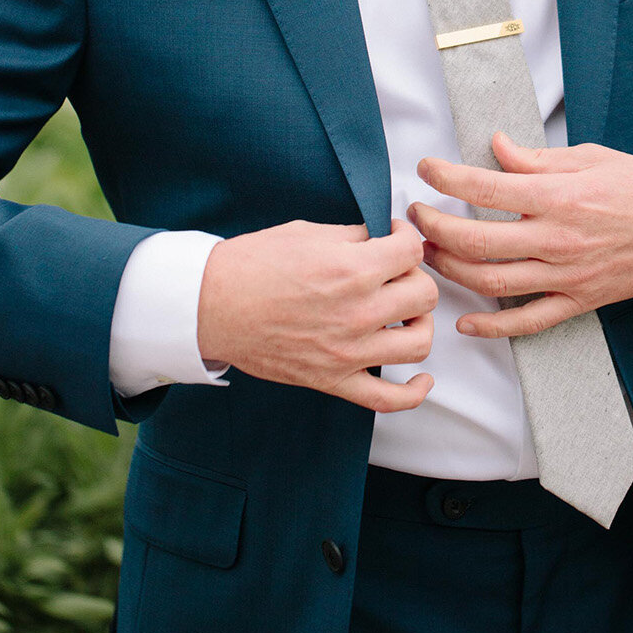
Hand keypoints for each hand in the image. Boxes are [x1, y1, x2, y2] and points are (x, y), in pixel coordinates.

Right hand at [196, 219, 437, 412]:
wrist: (208, 304)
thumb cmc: (252, 265)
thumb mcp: (309, 233)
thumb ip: (355, 236)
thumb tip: (383, 237)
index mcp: (353, 270)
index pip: (412, 250)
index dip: (407, 237)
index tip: (395, 238)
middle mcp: (357, 312)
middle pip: (425, 294)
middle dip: (414, 277)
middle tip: (394, 274)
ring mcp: (347, 351)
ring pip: (419, 342)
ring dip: (417, 323)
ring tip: (402, 313)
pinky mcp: (332, 380)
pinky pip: (387, 399)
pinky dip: (413, 393)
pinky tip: (422, 379)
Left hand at [411, 133, 632, 339]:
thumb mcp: (591, 158)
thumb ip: (538, 158)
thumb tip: (497, 149)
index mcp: (560, 196)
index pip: (485, 188)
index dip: (445, 177)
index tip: (425, 169)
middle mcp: (558, 238)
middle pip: (474, 240)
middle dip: (433, 226)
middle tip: (416, 214)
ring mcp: (567, 275)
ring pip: (490, 281)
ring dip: (449, 270)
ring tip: (430, 254)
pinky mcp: (578, 300)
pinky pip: (527, 321)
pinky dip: (492, 327)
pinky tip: (466, 322)